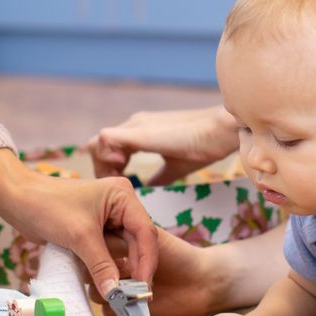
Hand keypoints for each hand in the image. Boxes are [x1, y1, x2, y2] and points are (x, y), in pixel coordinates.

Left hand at [0, 149, 155, 297]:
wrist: (17, 199)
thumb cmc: (47, 206)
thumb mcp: (79, 237)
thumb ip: (101, 266)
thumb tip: (116, 294)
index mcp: (123, 196)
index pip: (146, 232)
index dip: (146, 261)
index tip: (143, 288)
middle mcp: (120, 205)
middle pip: (138, 242)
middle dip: (136, 268)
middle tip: (135, 297)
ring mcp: (108, 217)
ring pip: (124, 249)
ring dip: (122, 269)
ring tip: (123, 294)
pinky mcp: (95, 229)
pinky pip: (109, 251)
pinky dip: (108, 266)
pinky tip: (109, 283)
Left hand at [89, 106, 238, 183]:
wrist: (217, 133)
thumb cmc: (201, 148)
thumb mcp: (173, 168)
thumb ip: (157, 178)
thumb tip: (147, 191)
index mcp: (141, 131)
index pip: (110, 147)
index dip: (109, 168)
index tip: (121, 186)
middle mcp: (134, 124)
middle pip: (99, 145)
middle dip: (102, 169)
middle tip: (116, 187)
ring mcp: (134, 125)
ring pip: (98, 142)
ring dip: (103, 165)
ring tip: (120, 181)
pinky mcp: (137, 131)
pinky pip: (105, 139)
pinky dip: (108, 158)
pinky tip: (123, 172)